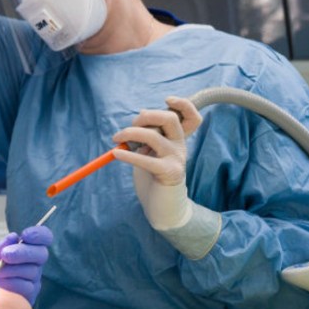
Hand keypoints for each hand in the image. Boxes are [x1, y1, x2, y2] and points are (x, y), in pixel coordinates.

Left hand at [0, 225, 52, 303]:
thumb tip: (13, 237)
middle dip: (23, 253)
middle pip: (42, 253)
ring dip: (12, 270)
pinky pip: (27, 287)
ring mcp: (34, 279)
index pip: (45, 236)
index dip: (39, 234)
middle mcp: (34, 262)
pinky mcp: (30, 295)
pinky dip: (11, 283)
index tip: (24, 235)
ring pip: (33, 271)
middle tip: (5, 255)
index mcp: (27, 246)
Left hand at [112, 97, 201, 229]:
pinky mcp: (168, 173)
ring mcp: (176, 160)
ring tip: (116, 140)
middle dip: (146, 116)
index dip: (183, 104)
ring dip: (130, 133)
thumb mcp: (152, 152)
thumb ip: (149, 136)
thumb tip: (136, 122)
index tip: (166, 100)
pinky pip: (145, 160)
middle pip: (169, 119)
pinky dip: (127, 155)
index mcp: (178, 139)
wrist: (163, 208)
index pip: (192, 117)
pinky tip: (116, 155)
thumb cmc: (153, 178)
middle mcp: (180, 147)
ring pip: (153, 136)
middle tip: (130, 127)